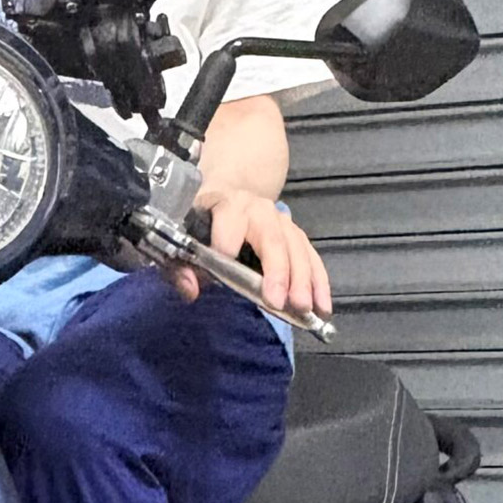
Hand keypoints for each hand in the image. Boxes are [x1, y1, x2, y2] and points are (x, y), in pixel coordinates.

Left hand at [175, 187, 331, 317]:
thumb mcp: (183, 238)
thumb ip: (180, 266)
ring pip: (297, 248)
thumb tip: (191, 290)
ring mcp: (281, 221)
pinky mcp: (296, 234)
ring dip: (303, 280)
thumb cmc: (202, 222)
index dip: (226, 247)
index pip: (229, 224)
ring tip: (305, 309)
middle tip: (279, 302)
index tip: (225, 279)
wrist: (229, 193)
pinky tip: (323, 305)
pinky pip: (311, 256)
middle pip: (271, 239)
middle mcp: (257, 209)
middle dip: (277, 272)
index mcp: (226, 205)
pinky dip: (319, 282)